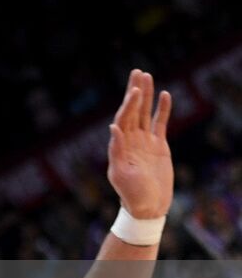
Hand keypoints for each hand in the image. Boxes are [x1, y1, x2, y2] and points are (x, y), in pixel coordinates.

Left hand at [107, 69, 173, 219]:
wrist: (147, 206)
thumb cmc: (131, 193)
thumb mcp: (121, 173)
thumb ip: (117, 150)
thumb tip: (113, 127)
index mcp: (120, 144)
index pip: (124, 118)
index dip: (128, 104)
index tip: (134, 91)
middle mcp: (131, 139)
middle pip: (133, 110)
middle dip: (135, 91)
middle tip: (137, 72)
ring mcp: (145, 141)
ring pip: (146, 112)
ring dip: (146, 95)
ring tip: (147, 76)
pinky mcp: (159, 145)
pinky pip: (160, 123)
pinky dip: (162, 109)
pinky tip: (164, 94)